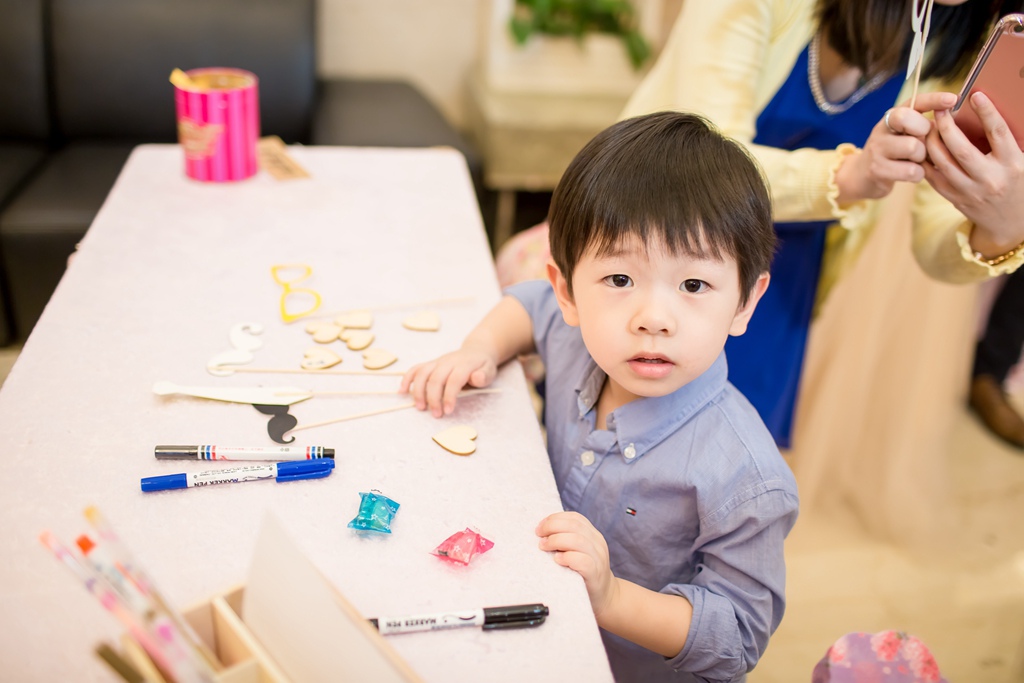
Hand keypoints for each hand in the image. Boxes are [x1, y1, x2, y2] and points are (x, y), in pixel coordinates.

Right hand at [399, 345, 497, 416]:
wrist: (476, 351)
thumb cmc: (483, 366)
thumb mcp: (490, 370)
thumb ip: (484, 375)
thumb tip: (476, 377)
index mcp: (463, 364)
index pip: (454, 380)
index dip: (449, 396)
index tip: (448, 411)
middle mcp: (448, 362)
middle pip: (436, 378)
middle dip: (434, 398)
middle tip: (436, 414)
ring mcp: (437, 362)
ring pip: (423, 373)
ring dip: (418, 391)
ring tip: (420, 407)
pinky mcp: (430, 364)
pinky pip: (416, 369)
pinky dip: (407, 379)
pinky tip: (402, 391)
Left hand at [536, 511, 617, 616]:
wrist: (605, 597)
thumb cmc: (584, 573)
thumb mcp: (579, 552)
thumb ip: (568, 540)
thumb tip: (542, 530)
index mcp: (593, 535)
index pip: (575, 518)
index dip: (555, 518)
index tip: (540, 527)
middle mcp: (597, 543)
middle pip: (574, 525)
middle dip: (552, 527)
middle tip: (539, 535)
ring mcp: (598, 558)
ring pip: (577, 540)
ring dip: (556, 540)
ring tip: (543, 547)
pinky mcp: (595, 573)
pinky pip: (582, 560)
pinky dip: (567, 558)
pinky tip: (557, 560)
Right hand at [834, 91, 957, 204]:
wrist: (862, 176)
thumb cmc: (893, 153)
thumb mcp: (905, 134)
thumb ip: (923, 126)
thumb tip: (950, 120)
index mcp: (892, 116)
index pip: (914, 102)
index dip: (934, 99)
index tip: (952, 99)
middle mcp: (882, 129)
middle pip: (909, 120)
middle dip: (924, 131)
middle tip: (922, 142)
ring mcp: (877, 149)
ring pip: (913, 147)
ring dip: (922, 157)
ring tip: (916, 161)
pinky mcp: (877, 170)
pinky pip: (911, 171)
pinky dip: (918, 174)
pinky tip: (912, 173)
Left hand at [923, 91, 1023, 256]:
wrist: (1012, 221)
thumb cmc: (1018, 182)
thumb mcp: (1021, 161)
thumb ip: (1007, 141)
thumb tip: (989, 112)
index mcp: (1012, 165)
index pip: (998, 134)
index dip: (987, 112)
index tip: (976, 95)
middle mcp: (990, 179)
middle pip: (962, 149)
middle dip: (947, 127)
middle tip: (939, 109)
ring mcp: (970, 191)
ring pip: (943, 163)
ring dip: (932, 142)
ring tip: (928, 125)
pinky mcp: (955, 199)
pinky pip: (935, 177)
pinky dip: (926, 160)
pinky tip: (922, 146)